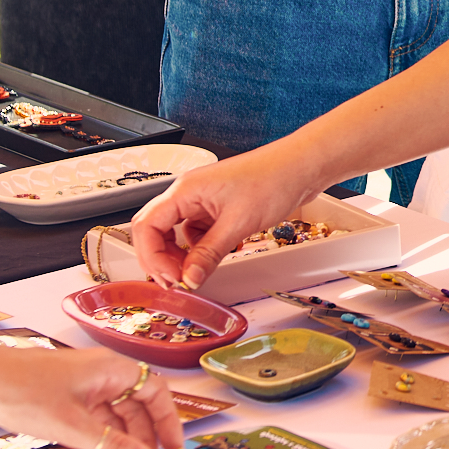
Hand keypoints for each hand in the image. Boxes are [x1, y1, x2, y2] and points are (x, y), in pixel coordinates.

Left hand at [0, 334, 179, 448]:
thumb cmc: (19, 391)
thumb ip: (113, 448)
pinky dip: (98, 446)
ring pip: (113, 421)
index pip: (155, 392)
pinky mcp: (61, 403)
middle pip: (136, 409)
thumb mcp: (71, 426)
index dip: (168, 422)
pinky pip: (91, 426)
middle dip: (143, 443)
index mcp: (110, 370)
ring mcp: (80, 389)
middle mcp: (100, 376)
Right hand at [131, 150, 318, 290]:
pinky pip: (198, 233)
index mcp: (185, 190)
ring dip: (182, 256)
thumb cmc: (272, 179)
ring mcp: (203, 201)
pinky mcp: (218, 208)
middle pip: (156, 230)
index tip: (171, 278)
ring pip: (177, 234)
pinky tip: (215, 255)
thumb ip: (209, 253)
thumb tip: (190, 278)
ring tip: (196, 272)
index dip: (152, 257)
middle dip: (161, 259)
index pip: (146, 226)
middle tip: (177, 281)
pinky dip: (201, 248)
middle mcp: (189, 194)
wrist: (301, 167)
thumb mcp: (237, 223)